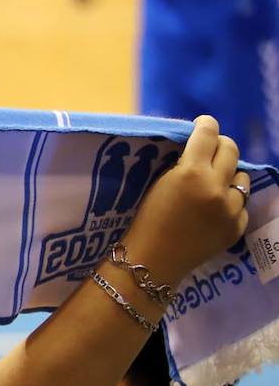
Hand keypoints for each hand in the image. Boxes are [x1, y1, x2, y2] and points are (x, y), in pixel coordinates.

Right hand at [121, 116, 249, 284]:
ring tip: (213, 185)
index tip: (204, 124)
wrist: (150, 261)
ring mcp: (230, 209)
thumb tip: (199, 148)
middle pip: (231, 150)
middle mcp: (215, 187)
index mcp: (190, 173)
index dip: (206, 124)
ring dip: (228, 176)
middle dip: (221, 146)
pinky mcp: (236, 227)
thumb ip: (183, 164)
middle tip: (211, 150)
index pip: (208, 134)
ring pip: (242, 177)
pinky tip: (213, 211)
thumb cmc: (144, 220)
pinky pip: (241, 205)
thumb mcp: (158, 183)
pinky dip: (229, 204)